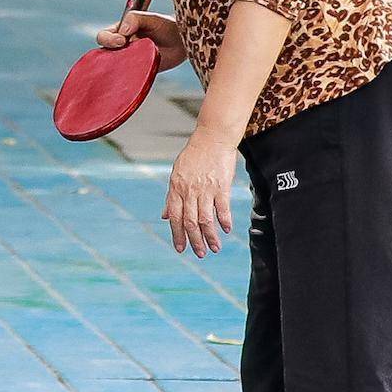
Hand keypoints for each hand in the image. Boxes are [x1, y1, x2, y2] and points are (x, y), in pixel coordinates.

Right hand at [94, 6, 187, 68]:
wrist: (183, 41)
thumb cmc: (166, 26)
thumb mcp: (150, 18)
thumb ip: (134, 19)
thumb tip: (122, 32)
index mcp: (120, 32)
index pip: (104, 36)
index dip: (108, 39)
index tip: (122, 40)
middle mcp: (122, 47)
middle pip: (105, 52)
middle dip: (111, 50)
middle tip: (123, 46)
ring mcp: (131, 60)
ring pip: (116, 66)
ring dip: (121, 64)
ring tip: (135, 60)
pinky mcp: (141, 72)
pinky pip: (130, 76)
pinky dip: (130, 77)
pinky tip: (137, 72)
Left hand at [165, 128, 236, 255]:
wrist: (211, 138)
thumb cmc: (193, 157)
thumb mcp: (176, 175)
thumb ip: (172, 197)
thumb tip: (165, 216)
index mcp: (176, 188)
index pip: (175, 217)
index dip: (177, 234)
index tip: (180, 249)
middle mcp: (189, 191)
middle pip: (189, 221)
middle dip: (194, 240)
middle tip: (199, 253)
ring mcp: (205, 189)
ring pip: (205, 219)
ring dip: (210, 236)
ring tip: (214, 248)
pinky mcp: (221, 186)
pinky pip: (221, 207)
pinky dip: (223, 221)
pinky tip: (226, 230)